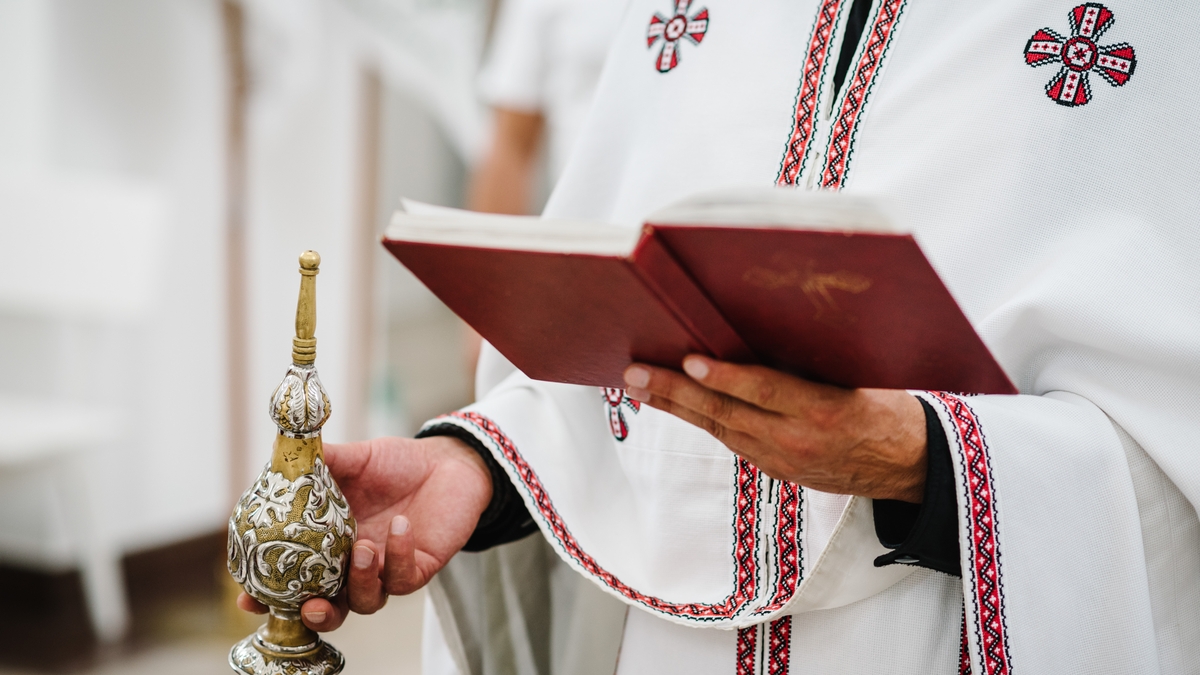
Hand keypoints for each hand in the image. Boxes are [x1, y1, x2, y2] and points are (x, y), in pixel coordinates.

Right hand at [237, 435, 491, 630]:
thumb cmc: (396, 464)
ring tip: (361, 547)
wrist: (448, 462)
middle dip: (316, 614)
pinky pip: (403, 577)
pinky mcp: (418, 569)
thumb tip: (284, 455)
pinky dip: (399, 554)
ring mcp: (385, 571)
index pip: (294, 580)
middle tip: (310, 604)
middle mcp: (353, 566)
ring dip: (359, 580)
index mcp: (328, 545)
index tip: (248, 597)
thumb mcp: (354, 459)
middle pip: (329, 607)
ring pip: (366, 600)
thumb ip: (321, 462)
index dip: (271, 595)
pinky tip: (400, 526)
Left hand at [623, 355, 926, 502]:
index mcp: (826, 410)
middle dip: (674, 393)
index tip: (689, 361)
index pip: (766, 391)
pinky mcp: (777, 470)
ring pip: (720, 430)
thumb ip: (811, 362)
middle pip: (726, 414)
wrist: (908, 465)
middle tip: (633, 375)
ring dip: (676, 408)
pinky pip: (732, 441)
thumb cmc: (885, 405)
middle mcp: (798, 441)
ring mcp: (784, 460)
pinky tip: (675, 405)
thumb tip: (758, 329)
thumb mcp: (859, 376)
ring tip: (638, 387)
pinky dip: (701, 421)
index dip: (725, 378)